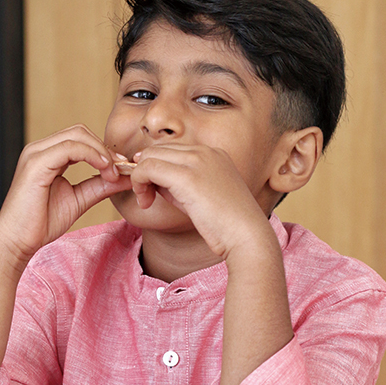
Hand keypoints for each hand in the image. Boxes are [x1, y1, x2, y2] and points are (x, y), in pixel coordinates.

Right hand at [0, 125, 129, 269]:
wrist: (17, 241)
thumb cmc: (41, 222)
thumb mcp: (79, 199)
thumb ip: (100, 186)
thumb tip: (126, 178)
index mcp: (47, 155)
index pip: (80, 138)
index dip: (104, 150)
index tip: (123, 168)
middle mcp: (40, 149)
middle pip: (80, 132)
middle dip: (105, 148)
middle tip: (121, 170)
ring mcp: (36, 154)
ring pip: (77, 135)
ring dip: (101, 152)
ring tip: (113, 173)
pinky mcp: (36, 163)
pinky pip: (70, 148)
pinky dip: (91, 155)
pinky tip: (103, 170)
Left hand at [127, 142, 272, 259]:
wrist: (246, 235)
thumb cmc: (225, 223)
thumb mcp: (199, 195)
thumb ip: (178, 182)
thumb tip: (151, 178)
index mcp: (213, 153)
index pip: (171, 149)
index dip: (155, 167)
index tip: (152, 189)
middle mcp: (205, 151)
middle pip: (158, 149)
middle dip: (144, 171)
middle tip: (146, 197)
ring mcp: (197, 160)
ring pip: (150, 156)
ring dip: (140, 178)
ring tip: (146, 200)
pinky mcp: (187, 176)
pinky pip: (148, 168)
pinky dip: (139, 182)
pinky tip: (146, 202)